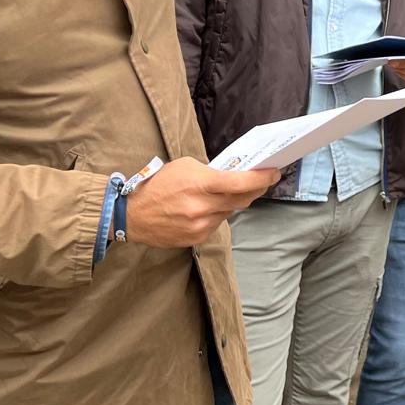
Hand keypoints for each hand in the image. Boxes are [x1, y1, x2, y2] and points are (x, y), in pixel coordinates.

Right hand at [123, 158, 280, 248]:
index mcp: (200, 184)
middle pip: (242, 199)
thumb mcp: (184, 166)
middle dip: (254, 189)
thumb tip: (234, 176)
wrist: (131, 215)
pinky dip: (217, 214)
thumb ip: (211, 171)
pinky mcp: (196, 238)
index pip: (241, 183)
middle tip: (262, 181)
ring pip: (229, 212)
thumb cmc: (157, 184)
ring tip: (223, 193)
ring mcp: (200, 225)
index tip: (273, 173)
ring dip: (232, 202)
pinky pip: (217, 224)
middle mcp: (203, 207)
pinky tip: (206, 208)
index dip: (262, 179)